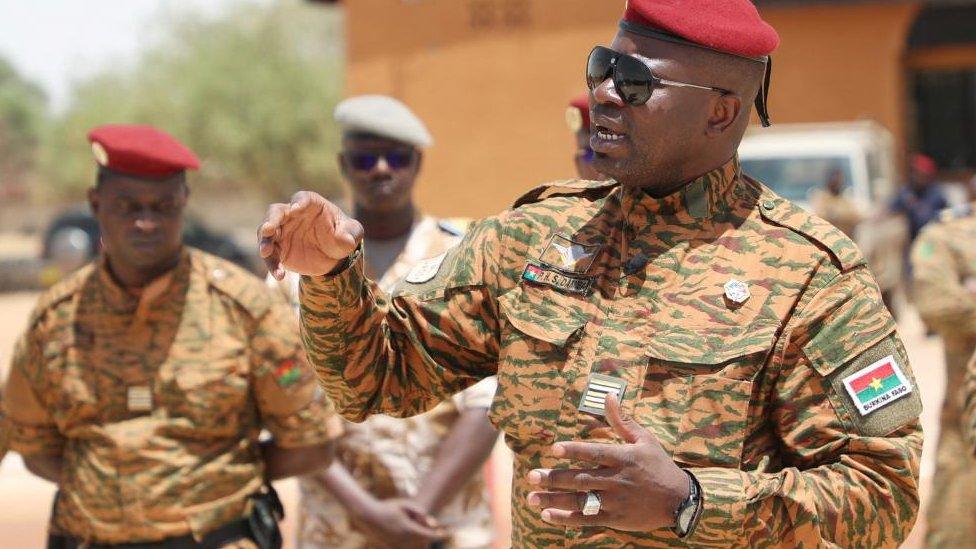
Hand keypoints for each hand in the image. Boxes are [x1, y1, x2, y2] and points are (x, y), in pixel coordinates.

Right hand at [258, 191, 363, 278]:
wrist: (333, 255)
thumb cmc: (342, 235)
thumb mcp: (352, 233)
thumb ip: (350, 234)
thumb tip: (345, 240)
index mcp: (312, 204)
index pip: (302, 198)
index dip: (298, 202)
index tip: (295, 209)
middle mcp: (293, 215)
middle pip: (277, 212)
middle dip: (271, 219)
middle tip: (268, 230)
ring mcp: (283, 231)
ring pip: (267, 233)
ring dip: (264, 241)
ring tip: (266, 252)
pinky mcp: (279, 249)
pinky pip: (271, 256)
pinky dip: (272, 264)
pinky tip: (280, 275)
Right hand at [349, 497, 447, 548]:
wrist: (368, 516)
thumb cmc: (388, 507)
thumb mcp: (405, 505)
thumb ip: (420, 513)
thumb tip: (434, 523)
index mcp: (408, 529)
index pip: (429, 536)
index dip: (440, 535)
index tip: (446, 532)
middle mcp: (404, 540)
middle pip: (424, 543)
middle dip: (430, 538)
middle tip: (437, 532)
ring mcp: (397, 545)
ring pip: (416, 547)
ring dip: (422, 542)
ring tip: (424, 534)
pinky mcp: (392, 547)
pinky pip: (407, 548)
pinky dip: (413, 545)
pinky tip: (414, 537)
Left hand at [526, 395, 690, 531]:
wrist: (680, 500)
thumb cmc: (660, 465)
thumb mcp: (644, 439)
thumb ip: (622, 420)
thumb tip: (608, 395)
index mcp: (623, 458)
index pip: (594, 453)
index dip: (574, 450)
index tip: (553, 448)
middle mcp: (617, 480)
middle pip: (581, 479)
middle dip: (554, 478)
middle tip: (531, 476)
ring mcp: (615, 502)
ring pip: (580, 501)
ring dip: (554, 500)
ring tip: (532, 497)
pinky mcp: (615, 519)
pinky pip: (587, 519)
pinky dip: (566, 518)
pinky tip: (547, 515)